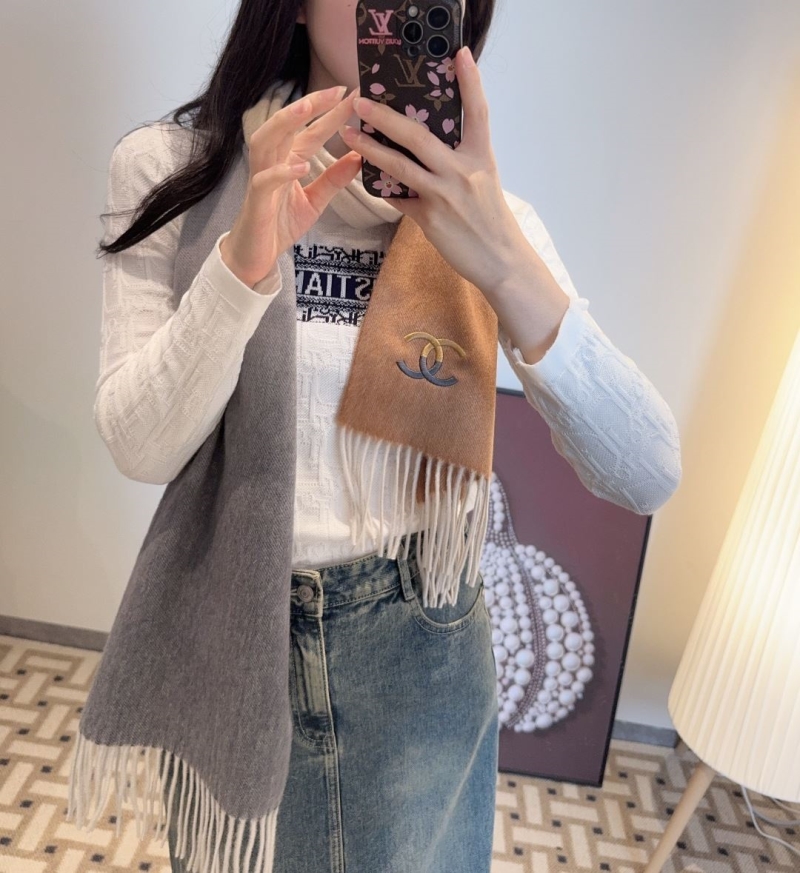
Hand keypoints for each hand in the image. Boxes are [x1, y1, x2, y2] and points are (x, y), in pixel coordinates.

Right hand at [221, 85, 361, 288]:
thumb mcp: (315, 201)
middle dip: (310, 105)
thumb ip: (333, 180)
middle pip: (287, 125)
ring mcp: (261, 178)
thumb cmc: (280, 224)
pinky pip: (265, 181)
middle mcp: (273, 162)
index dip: (331, 112)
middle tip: (337, 90)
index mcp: (288, 160)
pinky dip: (282, 172)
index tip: (353, 94)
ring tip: (308, 109)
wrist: (255, 256)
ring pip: (267, 141)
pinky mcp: (256, 200)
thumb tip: (358, 157)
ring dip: (286, 123)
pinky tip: (300, 166)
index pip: (312, 131)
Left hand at [339, 46, 530, 296]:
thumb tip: (427, 145)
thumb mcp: (484, 180)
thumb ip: (460, 159)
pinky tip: (367, 179)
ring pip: (399, 166)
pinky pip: (399, 199)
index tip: (460, 54)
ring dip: (370, 149)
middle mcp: (463, 171)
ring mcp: (445, 195)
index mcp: (481, 156)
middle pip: (419, 136)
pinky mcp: (430, 218)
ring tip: (350, 135)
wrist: (500, 260)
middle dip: (386, 116)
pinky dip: (383, 189)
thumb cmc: (491, 219)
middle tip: (362, 101)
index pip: (477, 112)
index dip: (470, 82)